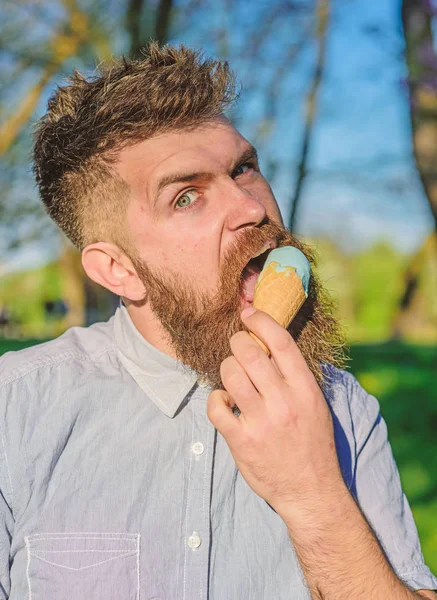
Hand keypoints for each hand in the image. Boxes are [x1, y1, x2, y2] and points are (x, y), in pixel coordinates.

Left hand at [207, 307, 344, 517]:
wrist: (311, 490)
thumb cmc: (313, 442)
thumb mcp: (316, 405)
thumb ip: (296, 376)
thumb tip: (273, 342)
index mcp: (305, 389)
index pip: (281, 342)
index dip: (261, 321)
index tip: (248, 314)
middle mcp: (284, 402)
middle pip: (249, 353)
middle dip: (237, 342)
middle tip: (236, 346)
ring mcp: (261, 422)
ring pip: (230, 374)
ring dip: (226, 368)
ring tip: (232, 375)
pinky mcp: (242, 441)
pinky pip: (216, 407)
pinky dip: (216, 398)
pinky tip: (225, 401)